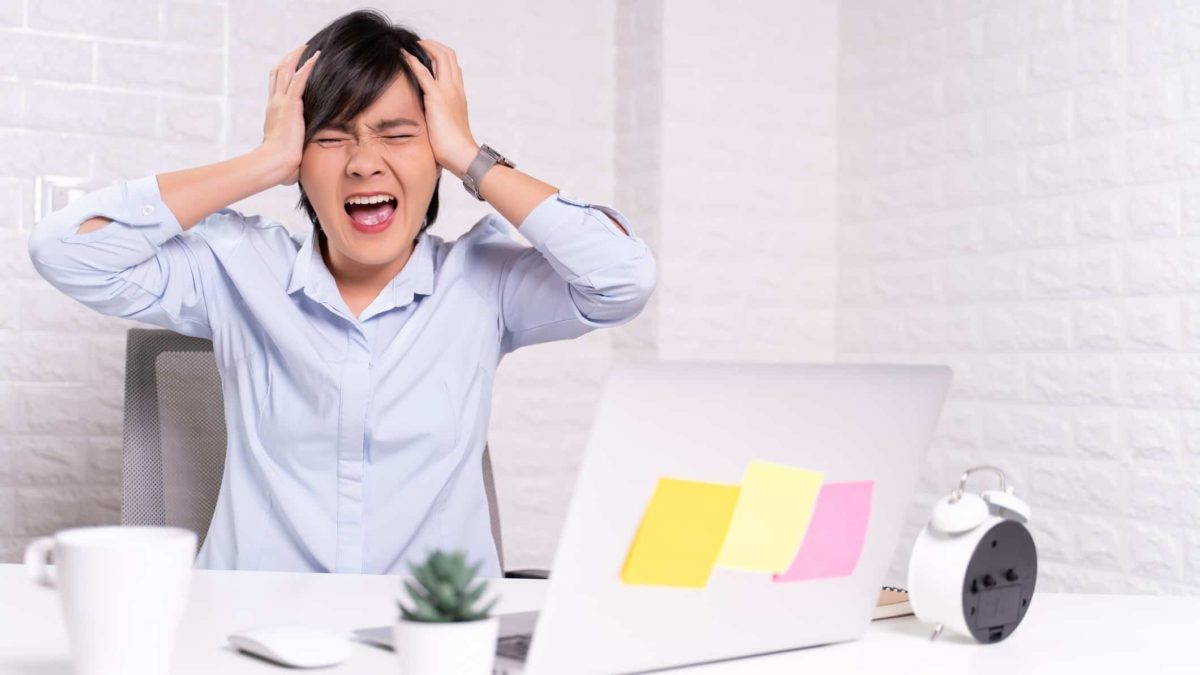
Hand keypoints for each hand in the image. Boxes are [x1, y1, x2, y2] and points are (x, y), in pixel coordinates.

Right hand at [261, 44, 319, 185]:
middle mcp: (275, 103)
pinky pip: (299, 79)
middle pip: (279, 73)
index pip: (277, 87)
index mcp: (274, 113)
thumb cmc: (279, 165)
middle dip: (289, 59)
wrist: (274, 164)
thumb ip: (291, 152)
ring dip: (297, 57)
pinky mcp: (290, 105)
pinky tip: (316, 57)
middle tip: (300, 49)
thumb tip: (295, 168)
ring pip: (286, 71)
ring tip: (308, 47)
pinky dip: (307, 66)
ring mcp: (281, 102)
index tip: (291, 66)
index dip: (283, 74)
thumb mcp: (287, 152)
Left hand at [402, 40, 480, 178]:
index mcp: (459, 94)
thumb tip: (429, 117)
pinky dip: (412, 61)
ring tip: (409, 46)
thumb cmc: (454, 147)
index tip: (427, 53)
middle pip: (448, 55)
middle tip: (418, 44)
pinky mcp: (437, 98)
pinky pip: (423, 73)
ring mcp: (448, 91)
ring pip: (440, 56)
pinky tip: (402, 56)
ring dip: (424, 47)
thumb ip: (440, 114)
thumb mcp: (448, 124)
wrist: (462, 155)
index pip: (453, 66)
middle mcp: (456, 88)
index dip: (441, 55)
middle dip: (432, 45)